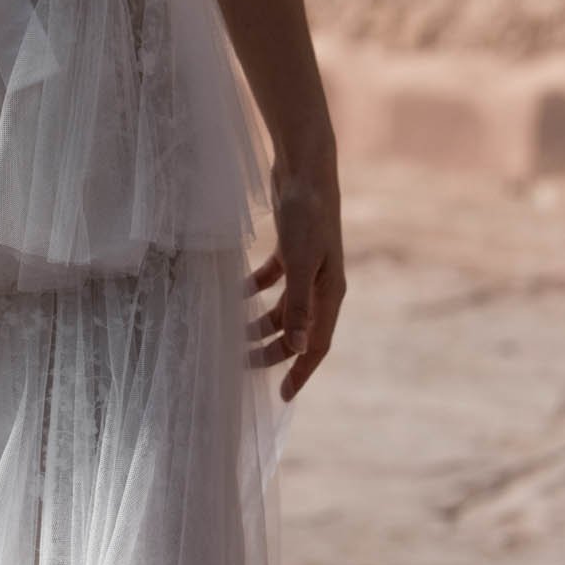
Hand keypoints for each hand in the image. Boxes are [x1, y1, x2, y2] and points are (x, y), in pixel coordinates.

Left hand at [244, 156, 346, 400]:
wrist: (305, 169)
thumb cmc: (307, 215)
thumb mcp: (299, 262)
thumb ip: (298, 305)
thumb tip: (297, 347)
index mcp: (330, 293)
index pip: (316, 344)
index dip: (301, 371)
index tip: (283, 395)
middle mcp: (321, 285)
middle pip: (297, 330)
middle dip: (273, 350)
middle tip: (243, 366)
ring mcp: (306, 267)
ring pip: (284, 308)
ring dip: (262, 322)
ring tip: (235, 336)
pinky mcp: (290, 249)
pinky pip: (273, 280)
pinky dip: (256, 289)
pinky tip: (236, 294)